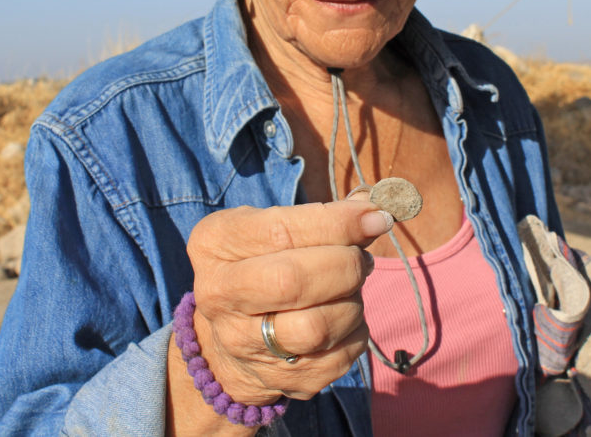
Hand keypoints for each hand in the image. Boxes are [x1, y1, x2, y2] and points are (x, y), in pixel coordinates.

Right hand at [185, 199, 392, 404]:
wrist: (228, 338)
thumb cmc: (258, 264)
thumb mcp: (269, 225)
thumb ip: (320, 215)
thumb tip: (375, 210)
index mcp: (215, 245)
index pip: (282, 232)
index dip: (337, 223)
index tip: (375, 216)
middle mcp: (219, 296)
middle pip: (294, 282)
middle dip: (345, 265)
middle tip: (359, 259)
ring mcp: (244, 345)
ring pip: (318, 327)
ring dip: (351, 302)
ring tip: (347, 289)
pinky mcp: (280, 380)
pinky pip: (339, 356)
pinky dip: (354, 332)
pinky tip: (341, 318)